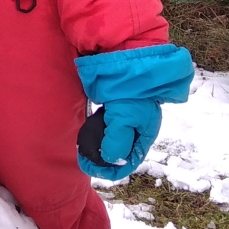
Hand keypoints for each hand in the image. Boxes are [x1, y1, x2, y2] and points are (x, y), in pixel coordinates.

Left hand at [73, 44, 193, 181]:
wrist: (127, 59)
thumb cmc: (130, 90)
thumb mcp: (125, 118)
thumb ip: (117, 141)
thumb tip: (109, 158)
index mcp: (145, 134)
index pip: (129, 161)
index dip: (110, 169)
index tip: (90, 167)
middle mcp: (136, 129)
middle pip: (120, 153)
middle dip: (103, 160)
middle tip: (84, 159)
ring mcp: (126, 118)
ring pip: (112, 141)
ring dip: (99, 147)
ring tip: (83, 149)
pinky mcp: (115, 107)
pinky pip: (106, 127)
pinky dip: (97, 133)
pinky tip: (87, 132)